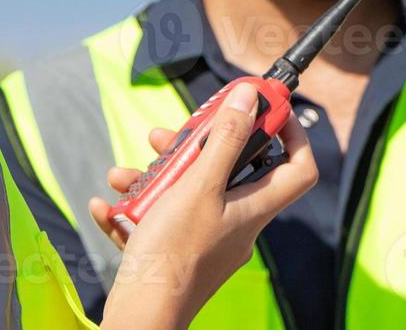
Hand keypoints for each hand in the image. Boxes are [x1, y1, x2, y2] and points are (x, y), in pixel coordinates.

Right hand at [92, 82, 316, 329]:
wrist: (142, 316)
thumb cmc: (174, 254)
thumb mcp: (200, 185)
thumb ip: (225, 139)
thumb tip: (249, 98)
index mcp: (254, 208)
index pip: (298, 167)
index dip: (291, 133)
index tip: (266, 107)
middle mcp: (237, 224)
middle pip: (229, 171)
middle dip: (195, 147)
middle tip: (168, 135)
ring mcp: (207, 240)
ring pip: (188, 192)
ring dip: (153, 177)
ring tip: (124, 174)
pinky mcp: (178, 254)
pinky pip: (162, 220)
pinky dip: (136, 209)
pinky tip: (106, 205)